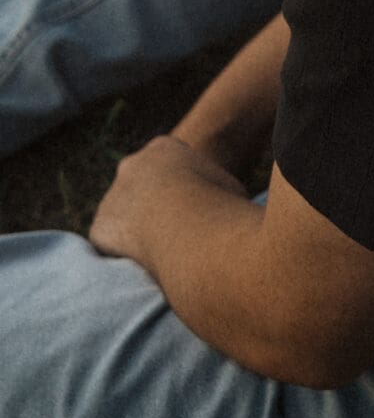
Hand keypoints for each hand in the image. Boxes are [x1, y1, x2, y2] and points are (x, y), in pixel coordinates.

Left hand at [87, 135, 245, 271]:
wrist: (185, 220)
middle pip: (140, 189)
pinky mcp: (99, 228)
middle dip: (153, 209)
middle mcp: (131, 166)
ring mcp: (111, 197)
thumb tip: (224, 214)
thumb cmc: (220, 202)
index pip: (169, 169)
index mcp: (164, 148)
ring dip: (138, 234)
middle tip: (176, 237)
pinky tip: (146, 269)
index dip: (184, 193)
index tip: (194, 214)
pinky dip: (125, 256)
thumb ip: (215, 193)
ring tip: (164, 257)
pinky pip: (111, 245)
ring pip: (123, 219)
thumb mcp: (229, 186)